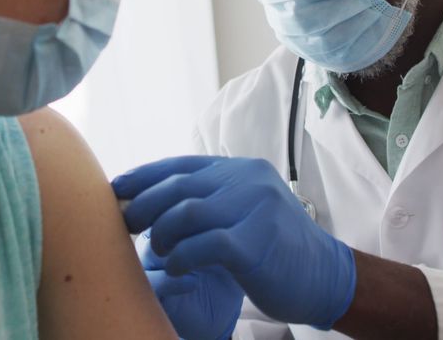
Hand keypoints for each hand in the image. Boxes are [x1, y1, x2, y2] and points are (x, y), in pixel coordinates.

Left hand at [113, 156, 355, 329]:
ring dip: (162, 233)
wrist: (325, 276)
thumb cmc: (275, 249)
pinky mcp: (256, 242)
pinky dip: (182, 257)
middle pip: (179, 187)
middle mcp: (249, 181)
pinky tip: (176, 267)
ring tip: (157, 250)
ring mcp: (255, 209)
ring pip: (186, 212)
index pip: (182, 166)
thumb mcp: (244, 211)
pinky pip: (204, 245)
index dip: (145, 176)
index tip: (117, 189)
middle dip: (145, 205)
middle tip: (126, 224)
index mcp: (242, 171)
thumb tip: (154, 200)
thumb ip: (210, 200)